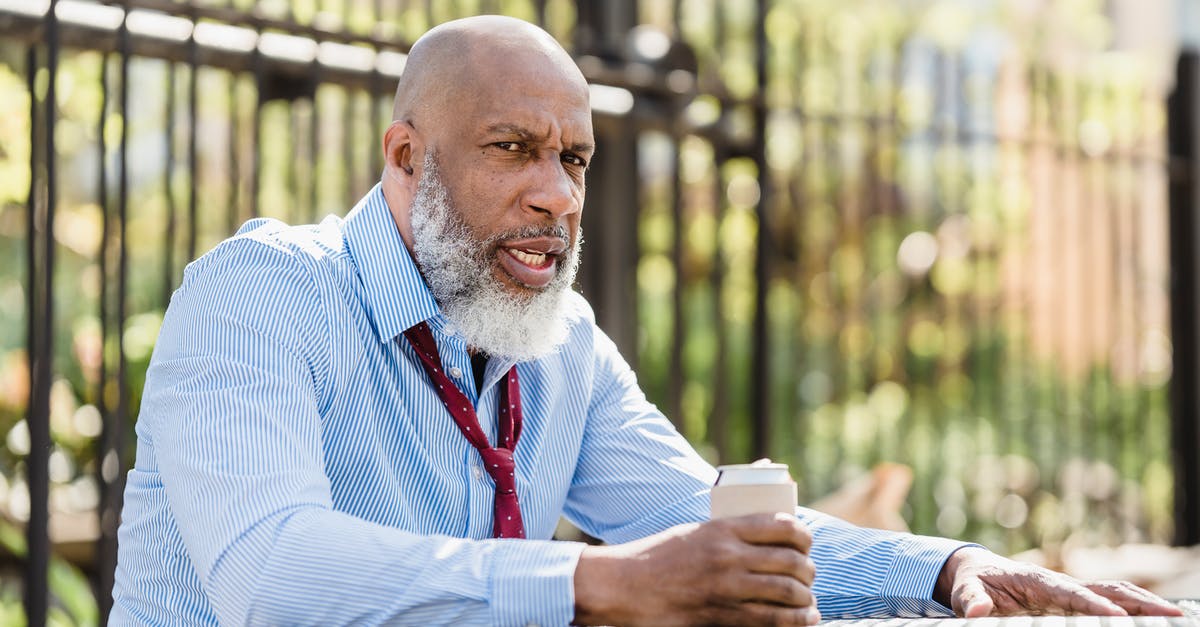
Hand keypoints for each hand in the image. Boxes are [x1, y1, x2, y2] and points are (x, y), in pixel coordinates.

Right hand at [573, 512, 819, 626]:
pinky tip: (802, 619)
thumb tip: (767, 523)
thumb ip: (730, 529)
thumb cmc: (659, 556)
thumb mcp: (696, 531)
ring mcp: (727, 587)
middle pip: (791, 561)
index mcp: (723, 527)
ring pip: (787, 592)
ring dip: (805, 598)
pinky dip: (794, 621)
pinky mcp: (722, 614)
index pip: (783, 526)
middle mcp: (729, 555)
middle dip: (808, 571)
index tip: (806, 544)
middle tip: (808, 575)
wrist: (626, 585)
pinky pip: (771, 619)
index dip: (804, 537)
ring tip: (808, 601)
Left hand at [935, 547, 1185, 616]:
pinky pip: (1111, 602)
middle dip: (1139, 602)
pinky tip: (1158, 618)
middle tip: (1173, 615)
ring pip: (1116, 594)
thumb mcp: (965, 590)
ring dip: (1146, 604)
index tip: (1116, 619)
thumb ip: (971, 601)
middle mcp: (1060, 582)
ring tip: (1179, 616)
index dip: (1093, 606)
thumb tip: (977, 613)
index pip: (1070, 593)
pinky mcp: (1075, 600)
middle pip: (1106, 590)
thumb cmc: (973, 582)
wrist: (976, 571)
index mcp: (1036, 579)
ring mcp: (1071, 591)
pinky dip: (1136, 608)